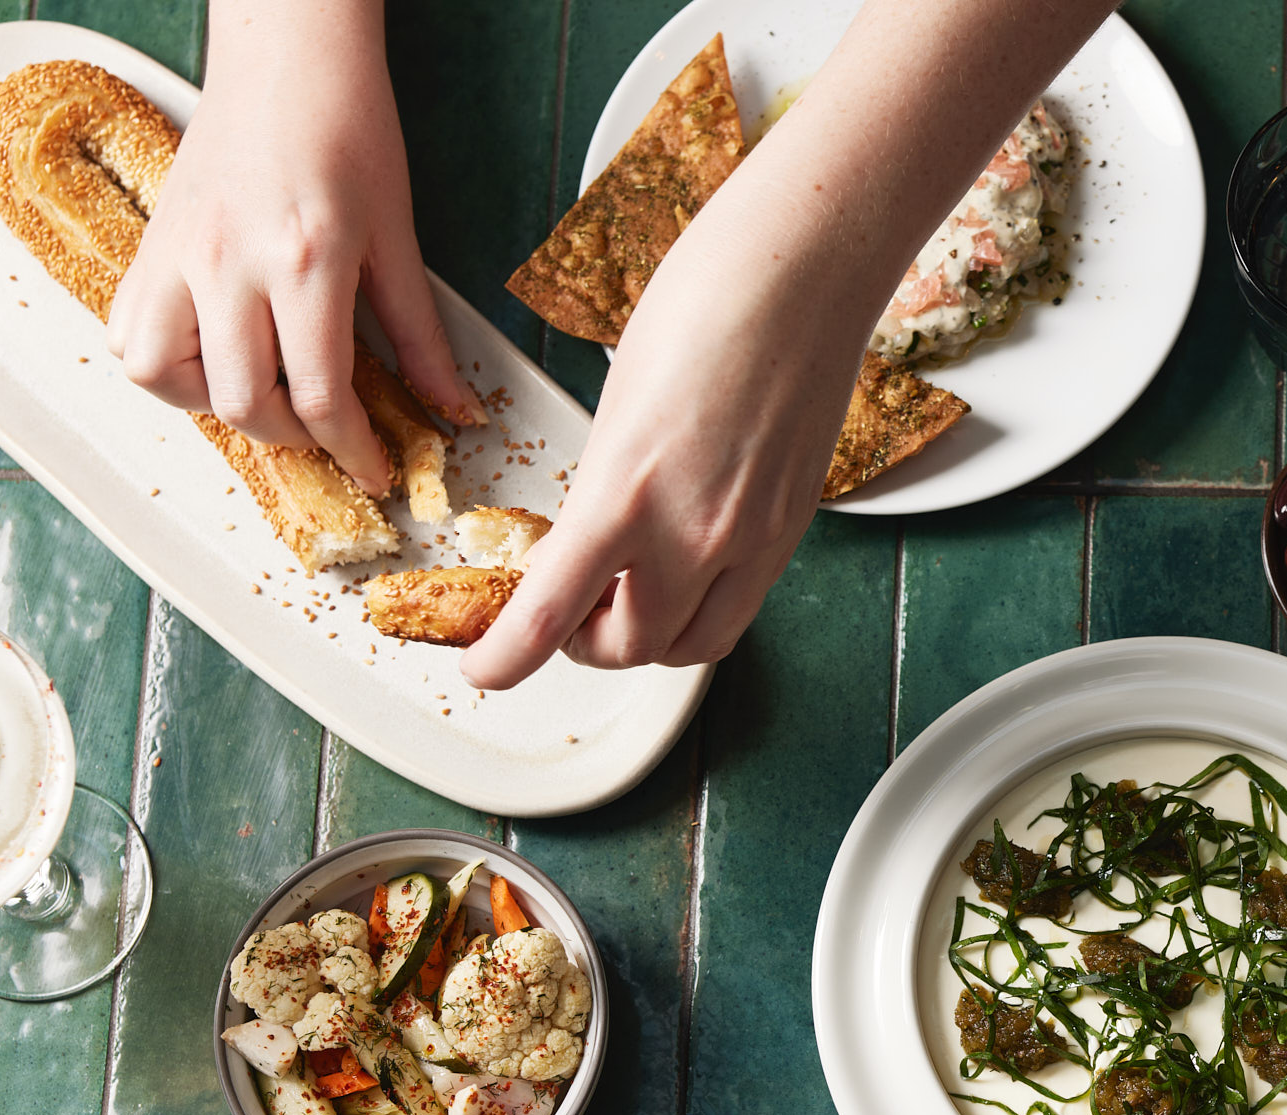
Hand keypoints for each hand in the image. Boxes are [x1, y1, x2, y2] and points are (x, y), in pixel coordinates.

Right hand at [107, 0, 476, 494]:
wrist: (287, 57)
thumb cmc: (348, 130)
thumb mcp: (399, 239)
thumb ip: (420, 337)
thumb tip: (452, 410)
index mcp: (303, 261)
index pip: (319, 396)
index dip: (352, 450)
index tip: (374, 470)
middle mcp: (228, 263)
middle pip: (243, 400)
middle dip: (294, 435)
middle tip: (329, 428)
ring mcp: (177, 253)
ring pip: (165, 377)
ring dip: (218, 404)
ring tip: (266, 389)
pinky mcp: (149, 244)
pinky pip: (130, 335)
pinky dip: (168, 366)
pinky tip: (215, 355)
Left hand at [456, 173, 866, 687]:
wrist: (802, 272)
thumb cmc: (703, 304)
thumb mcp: (619, 405)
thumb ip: (606, 485)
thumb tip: (599, 534)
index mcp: (625, 493)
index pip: (550, 616)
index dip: (507, 660)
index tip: (484, 670)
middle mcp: (694, 534)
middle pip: (628, 648)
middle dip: (585, 643)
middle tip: (565, 610)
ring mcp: (753, 538)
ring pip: (692, 645)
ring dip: (650, 638)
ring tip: (629, 594)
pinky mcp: (792, 528)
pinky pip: (741, 606)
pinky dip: (703, 607)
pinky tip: (686, 565)